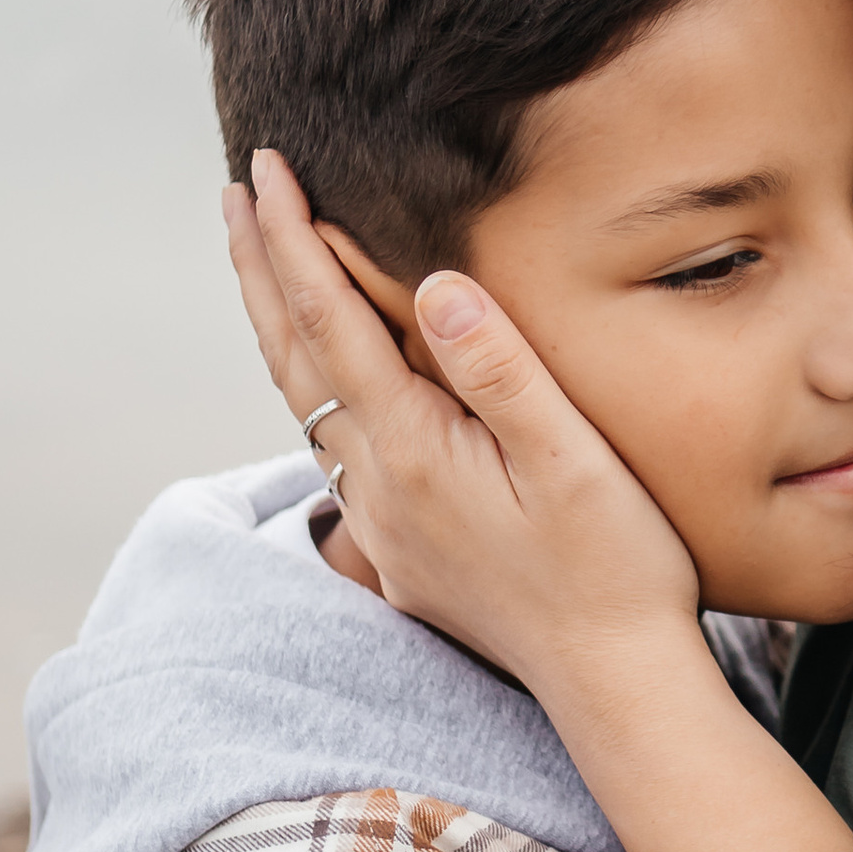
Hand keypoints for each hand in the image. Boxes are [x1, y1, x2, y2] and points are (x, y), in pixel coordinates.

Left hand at [225, 158, 852, 851]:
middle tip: (237, 192)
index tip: (267, 167)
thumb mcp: (573, 460)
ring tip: (266, 261)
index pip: (330, 321)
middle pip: (294, 358)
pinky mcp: (402, 551)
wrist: (614, 683)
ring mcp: (384, 524)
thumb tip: (436, 282)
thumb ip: (500, 370)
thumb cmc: (615, 567)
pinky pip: (336, 445)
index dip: (295, 240)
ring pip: (305, 405)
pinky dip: (315, 383)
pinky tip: (327, 370)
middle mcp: (378, 487)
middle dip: (263, 269)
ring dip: (280, 324)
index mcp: (412, 451)